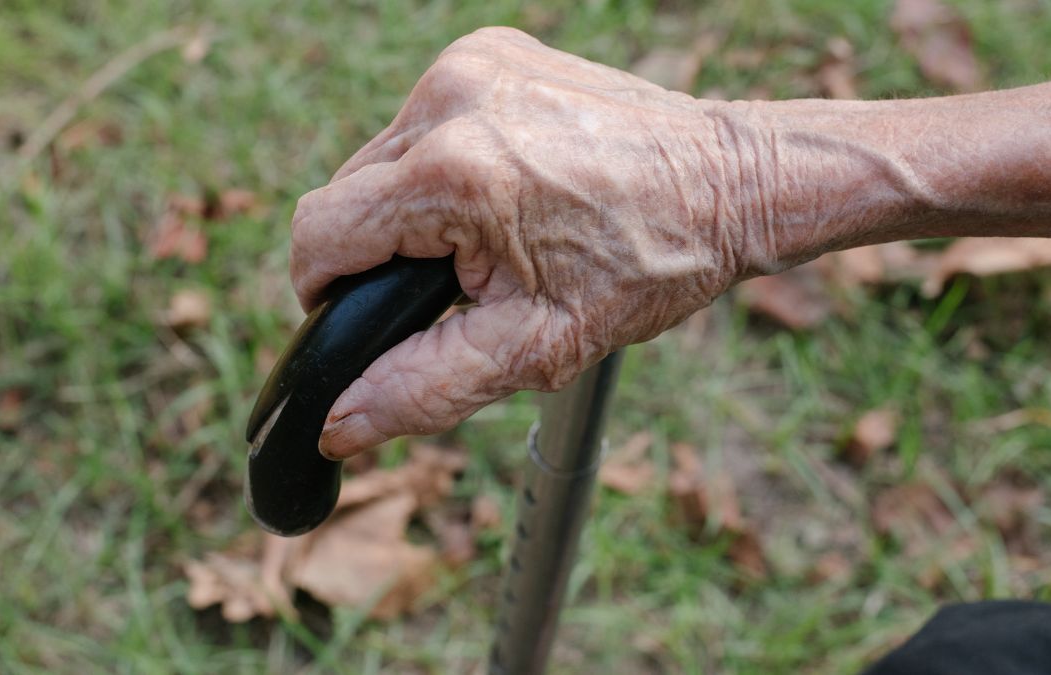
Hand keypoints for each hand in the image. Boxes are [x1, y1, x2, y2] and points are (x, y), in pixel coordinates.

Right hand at [291, 28, 790, 458]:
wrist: (732, 181)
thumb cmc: (648, 266)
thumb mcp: (538, 348)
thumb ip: (423, 389)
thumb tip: (336, 424)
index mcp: (454, 175)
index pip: (318, 234)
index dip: (325, 292)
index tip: (366, 317)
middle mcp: (449, 100)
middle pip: (346, 193)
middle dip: (381, 251)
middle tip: (459, 281)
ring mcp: (469, 65)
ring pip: (381, 157)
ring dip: (410, 206)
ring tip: (490, 234)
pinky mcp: (489, 49)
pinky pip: (424, 121)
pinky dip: (442, 162)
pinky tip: (504, 188)